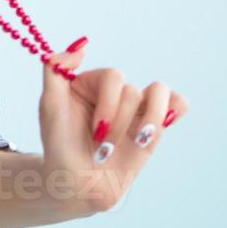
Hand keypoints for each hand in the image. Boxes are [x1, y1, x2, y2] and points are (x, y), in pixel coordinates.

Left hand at [37, 38, 189, 215]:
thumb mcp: (49, 106)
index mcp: (90, 81)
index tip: (96, 132)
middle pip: (133, 91)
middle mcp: (114, 92)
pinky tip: (166, 121)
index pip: (114, 76)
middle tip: (103, 146)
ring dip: (148, 122)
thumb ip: (55, 70)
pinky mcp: (152, 127)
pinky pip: (177, 104)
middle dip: (120, 122)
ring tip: (136, 142)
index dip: (109, 104)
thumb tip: (81, 44)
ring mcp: (135, 108)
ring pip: (159, 93)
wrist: (76, 183)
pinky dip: (176, 108)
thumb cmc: (59, 144)